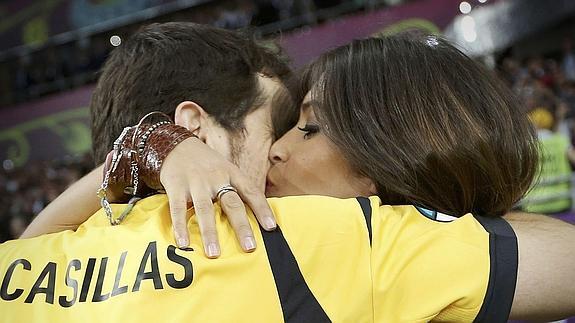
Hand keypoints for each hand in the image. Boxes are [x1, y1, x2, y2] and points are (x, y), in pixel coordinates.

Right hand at [160, 137, 276, 257]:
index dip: (262, 209)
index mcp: (232, 173)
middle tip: (249, 246)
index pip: (251, 192)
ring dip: (210, 232)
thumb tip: (254, 218)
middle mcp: (216, 177)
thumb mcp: (225, 169)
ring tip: (214, 253)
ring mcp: (196, 182)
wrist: (176, 145)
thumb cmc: (206, 164)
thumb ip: (235, 190)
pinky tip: (183, 243)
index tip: (271, 228)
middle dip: (241, 226)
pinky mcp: (176, 186)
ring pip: (205, 209)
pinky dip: (180, 227)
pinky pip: (178, 209)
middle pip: (231, 203)